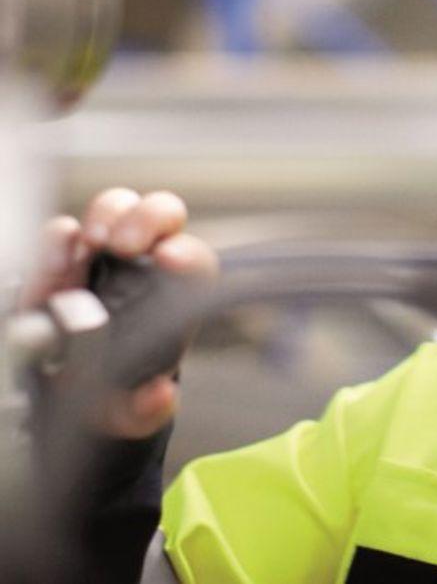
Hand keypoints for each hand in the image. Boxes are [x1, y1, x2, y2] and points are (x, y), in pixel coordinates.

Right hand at [19, 187, 217, 437]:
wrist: (66, 391)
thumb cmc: (114, 393)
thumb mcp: (128, 412)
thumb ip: (145, 410)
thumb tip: (159, 398)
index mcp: (176, 296)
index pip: (196, 263)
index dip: (187, 256)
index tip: (169, 258)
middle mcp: (144, 264)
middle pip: (164, 214)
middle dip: (148, 218)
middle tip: (125, 244)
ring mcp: (102, 255)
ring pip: (117, 207)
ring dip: (107, 215)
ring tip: (93, 242)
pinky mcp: (60, 260)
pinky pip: (63, 232)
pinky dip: (59, 239)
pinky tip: (60, 258)